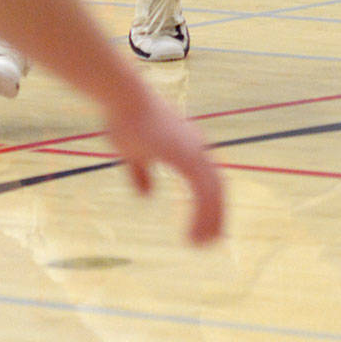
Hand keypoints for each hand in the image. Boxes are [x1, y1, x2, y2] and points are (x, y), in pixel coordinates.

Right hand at [102, 83, 224, 245]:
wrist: (122, 98)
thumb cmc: (124, 119)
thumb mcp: (132, 152)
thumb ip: (141, 173)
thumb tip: (146, 194)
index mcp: (187, 145)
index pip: (209, 177)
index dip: (210, 202)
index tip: (207, 224)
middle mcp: (197, 147)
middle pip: (218, 186)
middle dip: (217, 215)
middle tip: (211, 241)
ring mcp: (194, 150)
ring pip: (214, 192)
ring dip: (211, 220)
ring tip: (200, 244)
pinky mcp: (186, 156)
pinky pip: (203, 192)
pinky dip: (202, 215)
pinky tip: (191, 233)